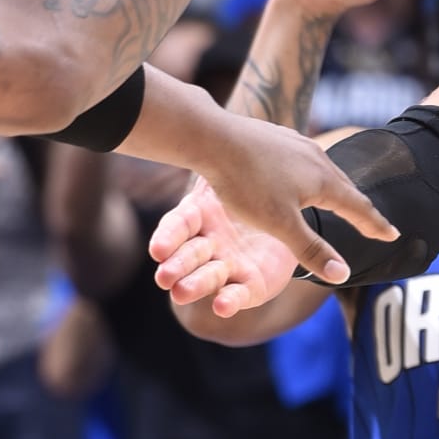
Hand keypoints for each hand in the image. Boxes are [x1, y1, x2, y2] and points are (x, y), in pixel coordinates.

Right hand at [151, 176, 302, 314]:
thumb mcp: (236, 179)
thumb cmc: (252, 194)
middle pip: (188, 255)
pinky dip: (228, 300)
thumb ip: (223, 170)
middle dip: (175, 266)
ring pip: (208, 276)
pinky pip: (238, 293)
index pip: (178, 225)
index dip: (167, 237)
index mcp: (200, 216)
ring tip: (180, 293)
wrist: (283, 221)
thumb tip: (197, 131)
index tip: (156, 249)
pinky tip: (220, 307)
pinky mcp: (248, 286)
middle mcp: (208, 244)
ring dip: (194, 284)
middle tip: (163, 277)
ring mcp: (227, 266)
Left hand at [165, 118, 397, 298]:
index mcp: (323, 180)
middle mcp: (316, 157)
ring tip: (340, 199)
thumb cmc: (245, 183)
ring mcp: (296, 143)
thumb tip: (344, 275)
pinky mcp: (276, 137)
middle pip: (346, 187)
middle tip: (372, 221)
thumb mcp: (280, 225)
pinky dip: (314, 175)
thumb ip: (312, 250)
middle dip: (360, 207)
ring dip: (337, 188)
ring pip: (325, 170)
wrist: (211, 137)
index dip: (375, 225)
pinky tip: (301, 175)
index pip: (359, 207)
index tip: (392, 235)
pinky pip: (305, 160)